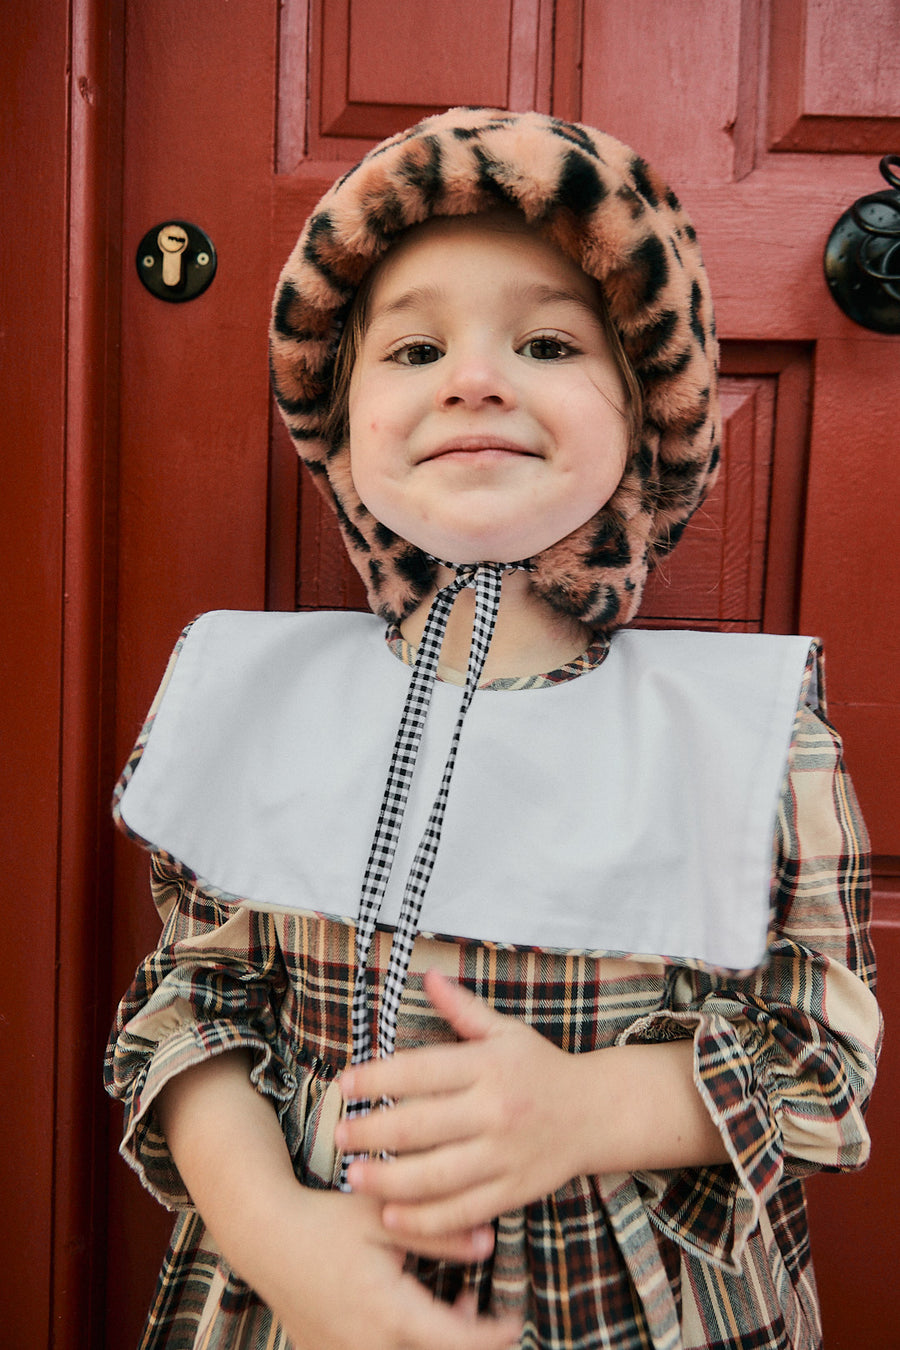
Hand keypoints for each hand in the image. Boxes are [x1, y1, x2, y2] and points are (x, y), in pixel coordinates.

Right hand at [257, 1188, 521, 1349]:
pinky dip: (407, 1345)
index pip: (459, 1344)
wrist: (264, 1236)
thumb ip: (438, 1232)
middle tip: (477, 1304)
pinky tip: (413, 1314)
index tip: (515, 1321)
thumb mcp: (385, 1218)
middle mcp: (369, 1348)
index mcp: (389, 1315)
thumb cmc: (326, 1221)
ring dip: (438, 1343)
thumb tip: (489, 1242)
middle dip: (468, 1340)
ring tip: (454, 1304)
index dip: (494, 1336)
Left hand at [336, 970, 584, 1240]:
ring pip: (437, 1175)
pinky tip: (392, 1216)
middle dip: (372, 1132)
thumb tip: (427, 975)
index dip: (378, 1077)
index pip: (422, 1071)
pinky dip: (425, 1219)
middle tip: (337, 1135)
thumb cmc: (541, 1068)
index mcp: (489, 1066)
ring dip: (388, 1180)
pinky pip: (463, 1210)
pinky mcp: (513, 1191)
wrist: (598, 1113)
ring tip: (353, 1177)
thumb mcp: (505, 1032)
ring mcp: (505, 1155)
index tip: (344, 1083)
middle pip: (421, 1126)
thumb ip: (463, 1009)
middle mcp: (495, 1111)